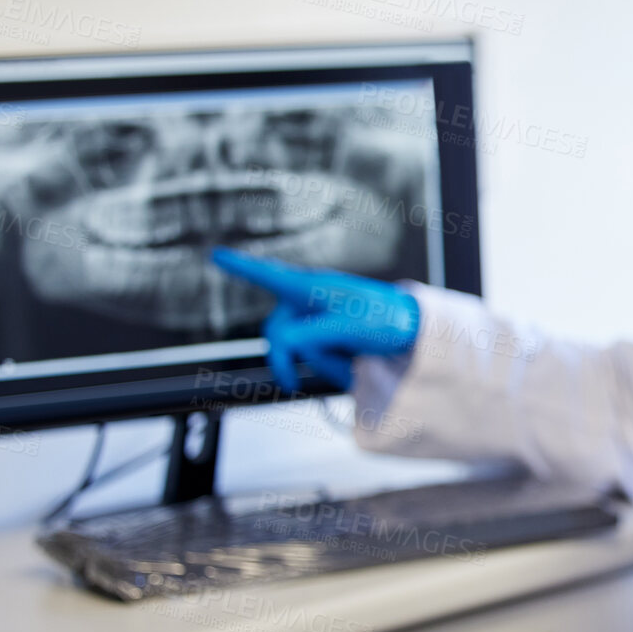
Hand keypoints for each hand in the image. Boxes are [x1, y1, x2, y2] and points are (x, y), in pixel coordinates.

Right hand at [211, 247, 419, 392]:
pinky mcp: (328, 339)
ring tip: (355, 355)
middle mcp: (311, 301)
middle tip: (306, 378)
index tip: (215, 253)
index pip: (269, 276)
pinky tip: (354, 361)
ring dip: (323, 362)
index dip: (240, 267)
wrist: (417, 335)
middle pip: (277, 334)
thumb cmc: (388, 320)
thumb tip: (285, 345)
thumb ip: (310, 335)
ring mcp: (319, 322)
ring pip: (297, 352)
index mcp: (313, 288)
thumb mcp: (348, 327)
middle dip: (292, 358)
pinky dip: (332, 366)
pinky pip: (315, 360)